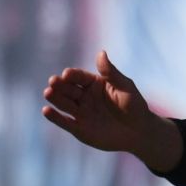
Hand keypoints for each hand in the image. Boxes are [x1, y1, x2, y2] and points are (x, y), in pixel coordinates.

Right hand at [42, 50, 181, 170]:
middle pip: (69, 89)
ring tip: (47, 92)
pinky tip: (46, 111)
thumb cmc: (135, 106)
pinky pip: (65, 122)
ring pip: (64, 104)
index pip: (80, 77)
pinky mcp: (79, 129)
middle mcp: (84, 97)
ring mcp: (81, 113)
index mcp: (94, 84)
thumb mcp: (125, 87)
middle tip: (53, 81)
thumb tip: (101, 53)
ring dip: (55, 98)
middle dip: (60, 85)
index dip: (73, 75)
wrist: (139, 132)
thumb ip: (111, 73)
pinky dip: (55, 117)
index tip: (67, 73)